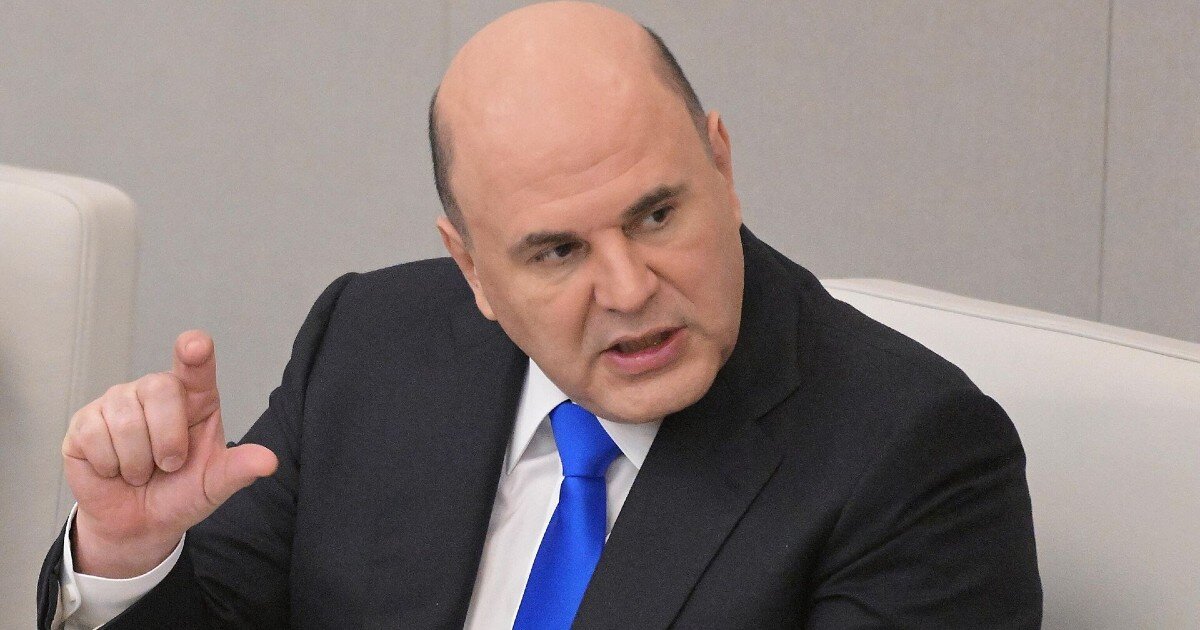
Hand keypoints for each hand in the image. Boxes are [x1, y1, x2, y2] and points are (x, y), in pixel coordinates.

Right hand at [61, 330, 277, 577]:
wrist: (138, 524)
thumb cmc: (180, 493)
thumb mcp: (214, 484)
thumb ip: (239, 469)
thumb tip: (269, 461)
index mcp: (194, 398)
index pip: (195, 366)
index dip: (194, 352)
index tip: (195, 346)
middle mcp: (155, 391)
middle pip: (159, 389)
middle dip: (167, 440)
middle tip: (169, 465)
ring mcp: (117, 403)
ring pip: (125, 420)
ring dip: (138, 461)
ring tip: (141, 471)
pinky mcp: (84, 422)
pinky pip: (94, 437)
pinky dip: (109, 465)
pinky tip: (114, 469)